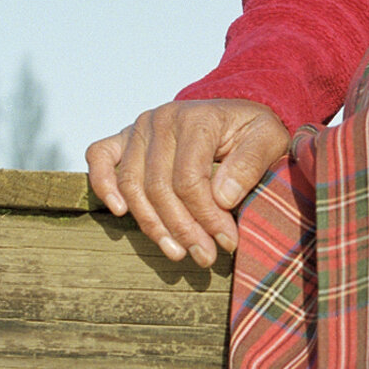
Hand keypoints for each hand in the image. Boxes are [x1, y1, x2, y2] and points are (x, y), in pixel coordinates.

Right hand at [85, 99, 291, 266]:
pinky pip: (99, 156)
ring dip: (152, 225)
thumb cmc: (252, 130)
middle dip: (183, 229)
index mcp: (197, 118)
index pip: (190, 180)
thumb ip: (250, 163)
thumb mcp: (269, 139)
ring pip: (133, 185)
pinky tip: (120, 213)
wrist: (233, 112)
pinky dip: (103, 185)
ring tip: (177, 252)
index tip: (227, 242)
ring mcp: (139, 128)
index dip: (206, 217)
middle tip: (204, 256)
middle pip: (160, 188)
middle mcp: (162, 120)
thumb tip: (222, 198)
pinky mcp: (124, 136)